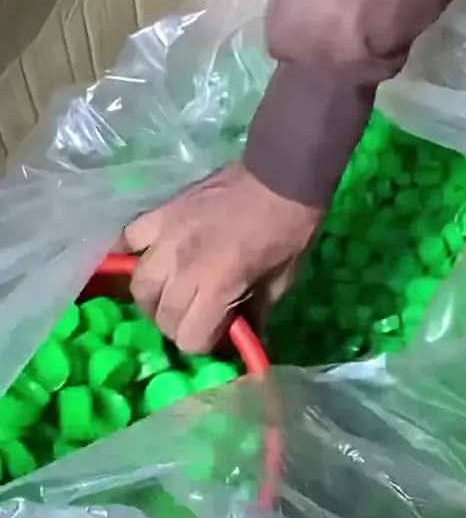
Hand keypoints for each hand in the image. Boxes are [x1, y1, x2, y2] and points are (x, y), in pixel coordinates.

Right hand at [123, 162, 320, 351]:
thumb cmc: (288, 231)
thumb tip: (245, 338)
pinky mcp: (158, 214)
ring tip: (171, 294)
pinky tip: (146, 261)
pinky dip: (130, 256)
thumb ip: (255, 314)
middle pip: (162, 317)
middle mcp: (183, 266)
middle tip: (198, 316)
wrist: (279, 175)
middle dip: (181, 325)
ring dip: (154, 299)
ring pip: (139, 286)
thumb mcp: (281, 282)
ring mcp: (165, 238)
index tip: (218, 333)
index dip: (205, 342)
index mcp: (217, 285)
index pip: (189, 337)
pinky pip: (126, 241)